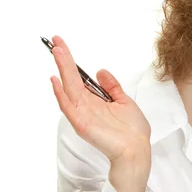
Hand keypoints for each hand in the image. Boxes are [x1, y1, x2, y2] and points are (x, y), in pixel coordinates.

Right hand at [49, 35, 151, 163]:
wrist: (136, 150)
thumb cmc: (133, 131)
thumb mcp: (124, 102)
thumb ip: (112, 87)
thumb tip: (101, 71)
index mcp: (95, 101)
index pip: (79, 78)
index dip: (71, 62)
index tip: (62, 46)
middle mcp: (86, 106)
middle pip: (71, 79)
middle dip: (63, 59)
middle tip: (55, 41)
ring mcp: (82, 114)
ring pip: (68, 88)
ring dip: (62, 69)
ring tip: (56, 51)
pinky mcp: (81, 124)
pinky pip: (68, 107)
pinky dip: (60, 94)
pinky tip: (55, 80)